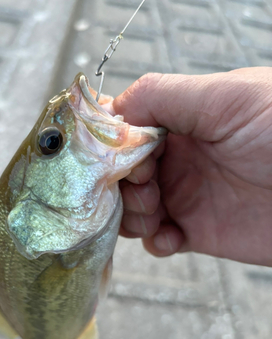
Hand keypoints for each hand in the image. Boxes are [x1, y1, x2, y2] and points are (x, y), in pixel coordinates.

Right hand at [111, 67, 271, 265]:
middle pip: (122, 173)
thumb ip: (162, 96)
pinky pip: (158, 240)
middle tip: (149, 190)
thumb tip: (112, 109)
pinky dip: (155, 242)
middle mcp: (178, 158)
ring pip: (132, 208)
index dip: (113, 147)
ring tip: (156, 215)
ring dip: (131, 215)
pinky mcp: (197, 231)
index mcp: (180, 121)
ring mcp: (185, 195)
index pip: (125, 131)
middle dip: (122, 185)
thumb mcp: (226, 98)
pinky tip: (171, 238)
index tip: (120, 160)